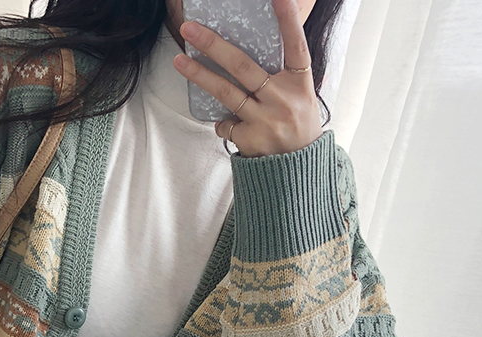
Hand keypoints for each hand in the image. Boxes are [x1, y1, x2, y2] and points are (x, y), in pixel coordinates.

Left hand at [172, 0, 322, 157]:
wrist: (298, 171)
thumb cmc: (297, 126)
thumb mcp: (301, 96)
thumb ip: (282, 75)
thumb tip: (251, 52)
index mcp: (300, 83)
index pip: (296, 46)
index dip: (289, 20)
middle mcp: (283, 99)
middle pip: (243, 66)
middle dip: (214, 45)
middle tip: (191, 29)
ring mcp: (266, 120)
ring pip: (226, 93)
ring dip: (200, 75)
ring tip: (180, 60)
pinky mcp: (251, 139)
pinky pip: (225, 123)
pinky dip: (223, 122)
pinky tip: (229, 123)